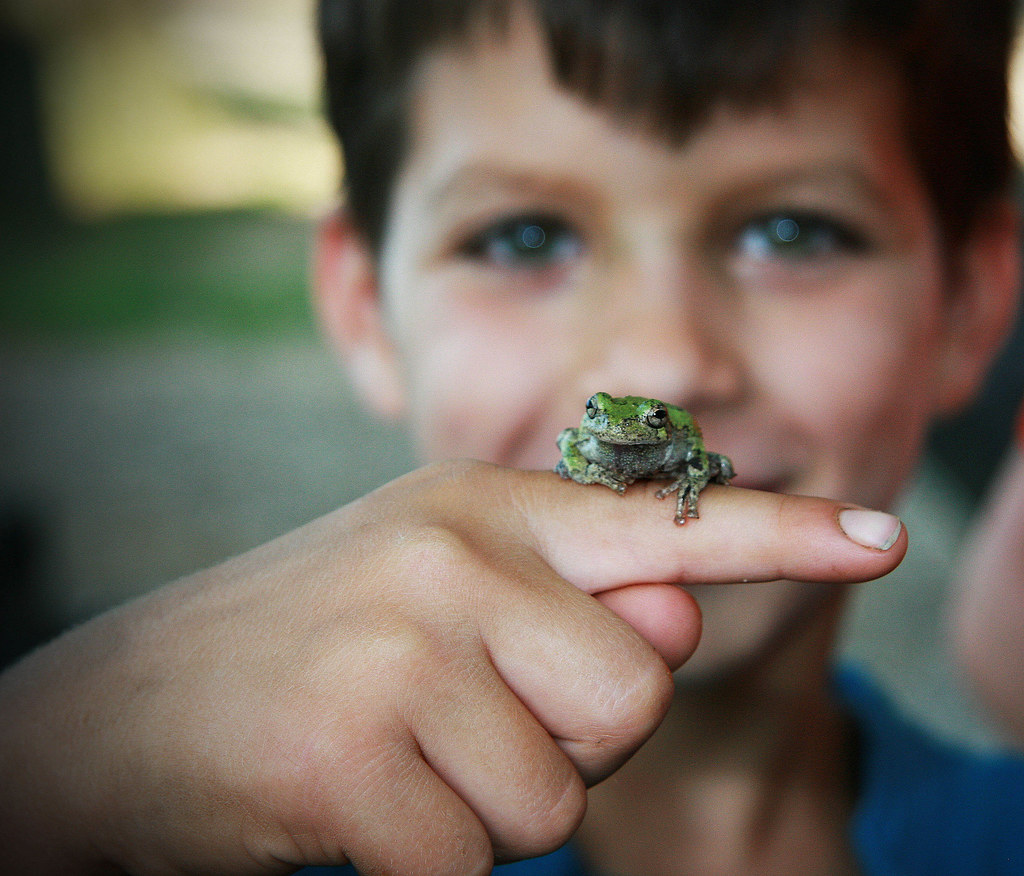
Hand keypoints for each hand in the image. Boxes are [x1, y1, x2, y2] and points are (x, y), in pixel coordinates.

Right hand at [0, 461, 904, 874]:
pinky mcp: (354, 754)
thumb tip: (680, 622)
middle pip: (631, 698)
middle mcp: (454, 556)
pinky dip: (421, 863)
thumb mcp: (439, 595)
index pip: (664, 521)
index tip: (882, 535)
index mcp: (484, 509)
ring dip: (480, 807)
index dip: (784, 532)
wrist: (124, 712)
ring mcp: (403, 647)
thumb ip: (569, 606)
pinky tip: (340, 805)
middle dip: (563, 743)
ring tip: (386, 753)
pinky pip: (470, 862)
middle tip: (449, 719)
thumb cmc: (309, 649)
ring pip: (556, 796)